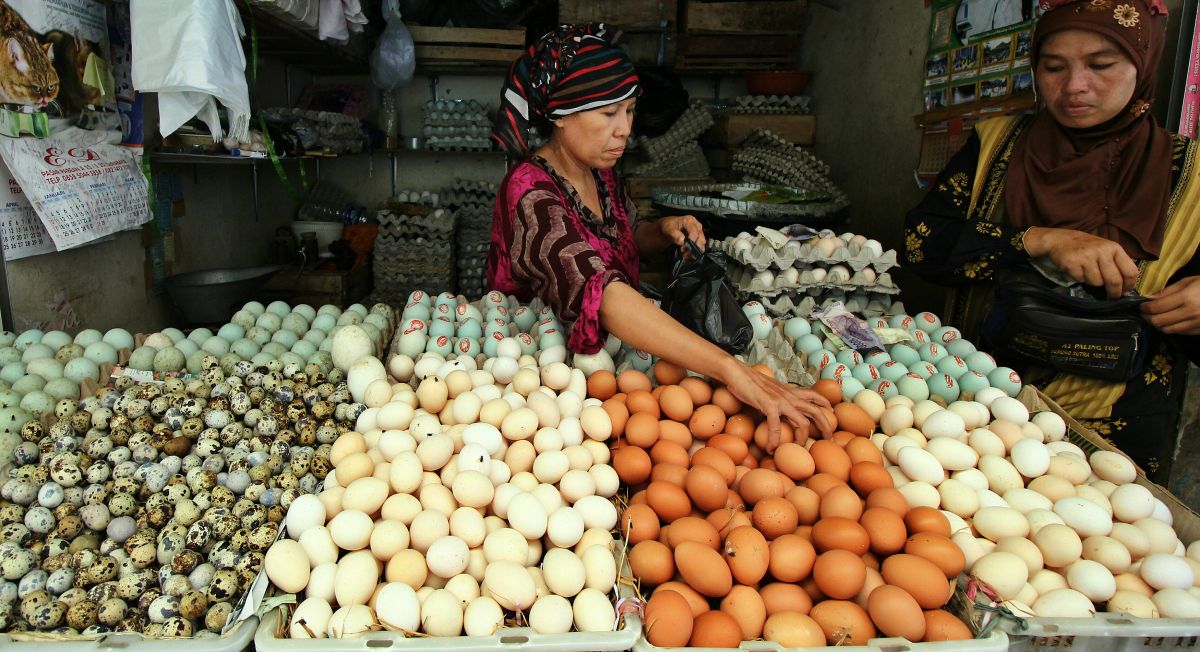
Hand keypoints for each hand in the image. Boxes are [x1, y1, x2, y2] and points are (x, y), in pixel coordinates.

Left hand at [658, 215, 705, 255]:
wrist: (668, 229)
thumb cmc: (669, 227)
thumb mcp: (668, 229)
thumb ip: (675, 235)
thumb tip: (682, 240)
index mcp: (690, 221)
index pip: (694, 233)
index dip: (690, 242)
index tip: (684, 247)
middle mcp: (696, 226)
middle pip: (700, 239)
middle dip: (693, 248)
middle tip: (684, 252)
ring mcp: (698, 233)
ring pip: (701, 244)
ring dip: (694, 251)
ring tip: (685, 254)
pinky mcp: (698, 239)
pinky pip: (700, 247)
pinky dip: (694, 252)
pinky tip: (687, 254)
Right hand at [720, 360, 832, 452]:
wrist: (737, 372)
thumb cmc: (749, 380)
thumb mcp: (769, 388)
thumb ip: (777, 396)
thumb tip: (778, 408)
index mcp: (790, 391)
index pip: (814, 395)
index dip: (825, 404)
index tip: (832, 413)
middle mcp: (789, 396)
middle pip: (816, 411)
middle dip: (825, 427)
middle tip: (828, 439)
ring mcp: (781, 401)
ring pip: (803, 422)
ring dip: (803, 438)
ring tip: (800, 448)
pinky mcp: (769, 406)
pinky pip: (776, 427)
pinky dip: (775, 440)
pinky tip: (771, 448)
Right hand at [1023, 227, 1138, 298]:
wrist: (1060, 239)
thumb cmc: (1086, 247)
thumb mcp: (1106, 250)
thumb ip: (1117, 264)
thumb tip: (1126, 287)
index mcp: (1114, 248)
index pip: (1130, 271)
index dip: (1129, 285)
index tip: (1125, 292)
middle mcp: (1102, 250)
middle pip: (1114, 280)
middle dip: (1113, 293)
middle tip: (1111, 297)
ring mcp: (1087, 256)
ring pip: (1097, 282)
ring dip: (1092, 282)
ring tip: (1087, 273)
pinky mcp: (1072, 262)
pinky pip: (1081, 280)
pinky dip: (1079, 279)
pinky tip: (1077, 270)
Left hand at [1142, 276, 1199, 334]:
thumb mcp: (1188, 282)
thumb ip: (1168, 291)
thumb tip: (1149, 298)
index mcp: (1186, 298)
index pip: (1156, 308)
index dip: (1144, 308)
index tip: (1141, 305)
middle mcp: (1190, 313)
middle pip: (1158, 322)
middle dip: (1148, 318)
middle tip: (1145, 313)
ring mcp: (1196, 324)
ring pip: (1167, 330)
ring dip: (1158, 324)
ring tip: (1156, 316)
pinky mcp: (1199, 330)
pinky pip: (1179, 332)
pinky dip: (1171, 327)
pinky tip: (1171, 320)